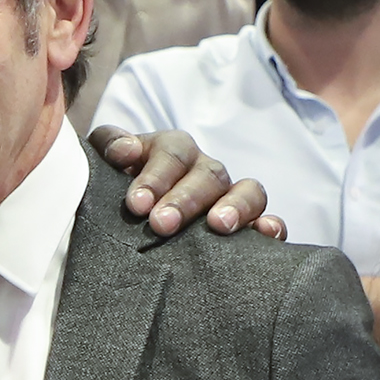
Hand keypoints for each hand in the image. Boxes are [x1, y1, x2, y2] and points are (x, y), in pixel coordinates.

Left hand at [96, 125, 281, 237]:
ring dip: (235, 207)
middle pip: (208, 174)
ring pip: (247, 191)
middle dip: (185, 199)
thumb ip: (110, 146)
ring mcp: (231, 196)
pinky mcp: (249, 224)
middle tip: (161, 224)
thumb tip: (125, 150)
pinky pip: (269, 220)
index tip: (136, 204)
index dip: (155, 177)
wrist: (134, 216)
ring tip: (218, 226)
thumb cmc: (119, 187)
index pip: (172, 153)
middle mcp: (205, 170)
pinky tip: (267, 233)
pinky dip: (272, 225)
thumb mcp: (108, 161)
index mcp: (173, 151)